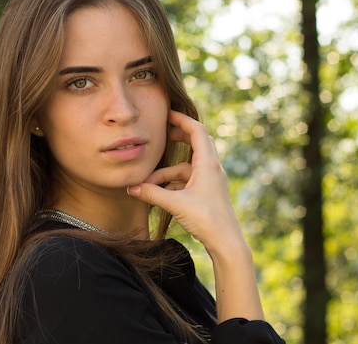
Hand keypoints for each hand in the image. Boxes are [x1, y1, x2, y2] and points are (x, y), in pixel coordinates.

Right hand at [127, 110, 264, 320]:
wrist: (226, 242)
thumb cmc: (206, 219)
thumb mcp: (175, 204)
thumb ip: (152, 194)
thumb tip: (132, 188)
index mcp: (208, 164)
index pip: (197, 131)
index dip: (181, 120)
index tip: (167, 114)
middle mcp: (212, 168)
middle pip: (196, 143)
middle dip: (178, 138)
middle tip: (162, 134)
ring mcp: (212, 181)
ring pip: (188, 166)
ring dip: (169, 171)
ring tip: (149, 182)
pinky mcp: (209, 193)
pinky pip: (189, 180)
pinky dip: (174, 183)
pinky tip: (160, 193)